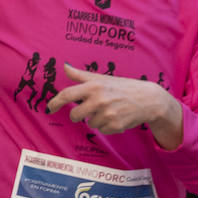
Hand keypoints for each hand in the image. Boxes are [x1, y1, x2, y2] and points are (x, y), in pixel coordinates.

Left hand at [46, 64, 183, 147]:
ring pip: (89, 123)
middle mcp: (99, 99)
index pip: (67, 95)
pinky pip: (101, 130)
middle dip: (78, 115)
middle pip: (75, 115)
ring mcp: (107, 113)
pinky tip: (116, 117)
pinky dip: (106, 126)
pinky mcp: (115, 125)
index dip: (55, 102)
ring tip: (109, 110)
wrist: (148, 99)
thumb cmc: (121, 86)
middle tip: (87, 110)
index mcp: (93, 86)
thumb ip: (80, 75)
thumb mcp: (101, 78)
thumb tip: (64, 66)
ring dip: (96, 119)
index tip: (49, 108)